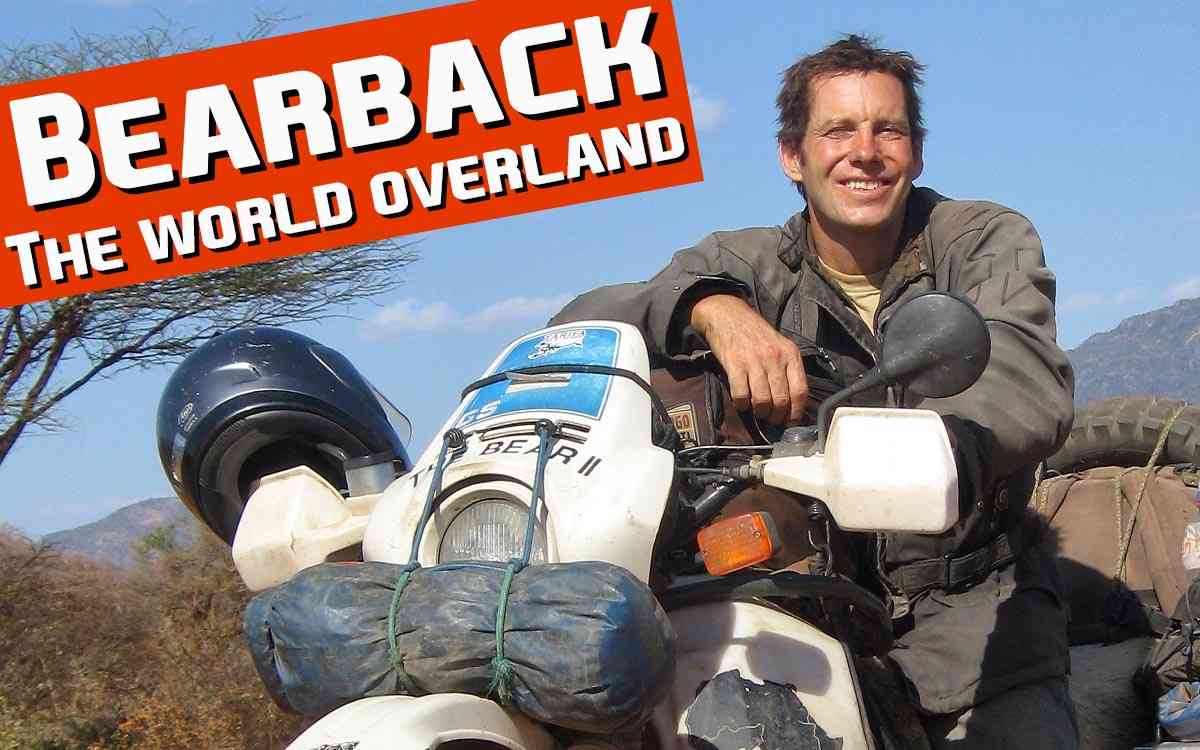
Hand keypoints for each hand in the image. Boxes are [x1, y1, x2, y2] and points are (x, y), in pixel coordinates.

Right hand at [690, 294, 808, 424]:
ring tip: (757, 412)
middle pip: (781, 400)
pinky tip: (742, 402)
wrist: (728, 315)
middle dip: (776, 416)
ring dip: (760, 413)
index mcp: (790, 354)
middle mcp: (775, 358)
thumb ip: (788, 369)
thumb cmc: (755, 334)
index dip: (796, 412)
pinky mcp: (734, 364)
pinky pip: (741, 395)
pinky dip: (741, 404)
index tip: (790, 420)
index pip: (800, 391)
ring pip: (762, 401)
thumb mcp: (780, 346)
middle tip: (771, 419)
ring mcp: (754, 361)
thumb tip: (793, 402)